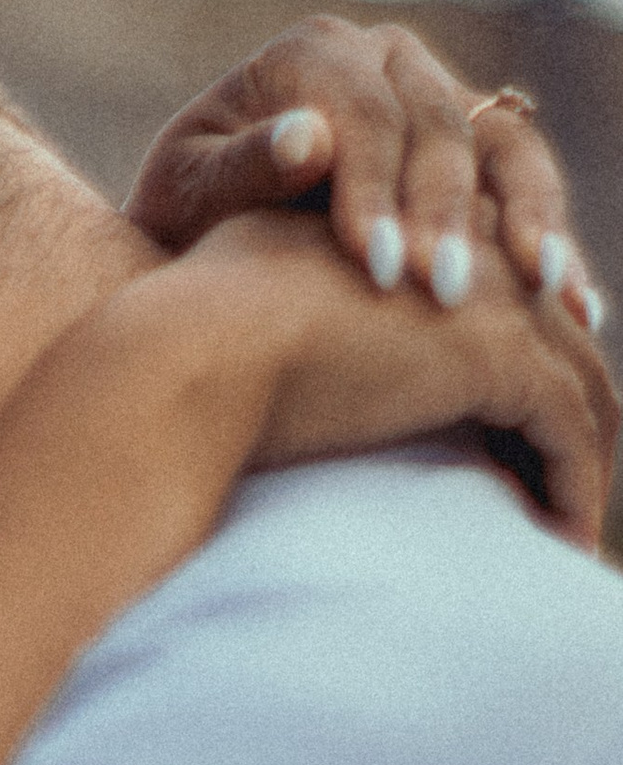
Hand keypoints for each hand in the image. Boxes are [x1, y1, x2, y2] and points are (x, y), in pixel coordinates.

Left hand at [127, 17, 602, 329]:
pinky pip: (528, 186)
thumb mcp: (185, 195)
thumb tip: (307, 138)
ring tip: (544, 294)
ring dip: (531, 220)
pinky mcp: (473, 150)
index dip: (376, 186)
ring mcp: (439, 97)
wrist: (200, 233)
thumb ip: (241, 168)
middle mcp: (387, 59)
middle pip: (441, 125)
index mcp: (313, 54)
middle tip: (444, 292)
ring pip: (505, 145)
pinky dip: (552, 244)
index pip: (362, 111)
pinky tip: (574, 309)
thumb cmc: (182, 218)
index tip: (377, 265)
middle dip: (448, 213)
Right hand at [161, 211, 617, 545]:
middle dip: (570, 415)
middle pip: (553, 331)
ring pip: (579, 382)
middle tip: (565, 487)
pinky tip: (563, 540)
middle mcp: (457, 243)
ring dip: (580, 462)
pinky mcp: (498, 357)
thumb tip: (295, 375)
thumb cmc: (182, 351)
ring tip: (568, 529)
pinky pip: (569, 429)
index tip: (516, 438)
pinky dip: (576, 487)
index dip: (516, 362)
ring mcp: (487, 296)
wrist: (186, 354)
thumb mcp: (245, 318)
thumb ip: (293, 324)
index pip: (493, 292)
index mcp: (402, 224)